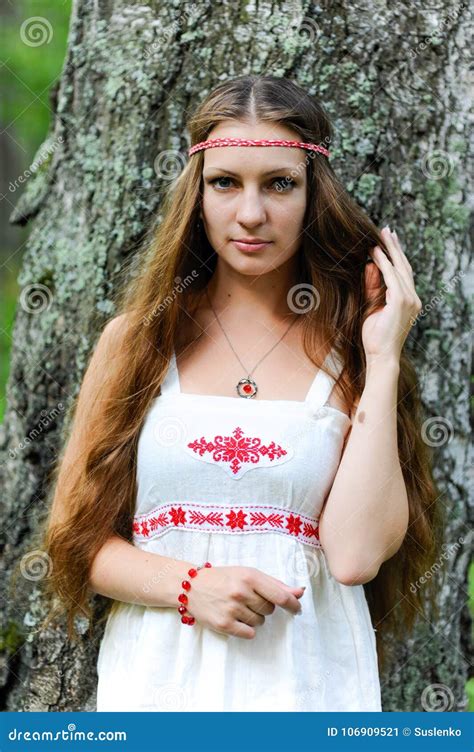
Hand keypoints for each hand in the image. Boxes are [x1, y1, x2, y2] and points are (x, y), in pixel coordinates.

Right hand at [186, 566, 304, 638]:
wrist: (191, 586)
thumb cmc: (224, 578)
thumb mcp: (248, 574)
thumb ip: (275, 584)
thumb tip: (300, 592)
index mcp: (250, 577)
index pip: (281, 596)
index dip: (293, 604)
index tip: (297, 609)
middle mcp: (241, 592)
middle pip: (270, 610)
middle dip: (264, 606)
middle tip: (248, 598)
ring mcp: (232, 609)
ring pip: (260, 622)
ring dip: (254, 617)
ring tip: (238, 607)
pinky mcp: (224, 624)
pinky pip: (249, 633)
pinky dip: (246, 628)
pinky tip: (236, 618)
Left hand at [363, 226, 421, 364]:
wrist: (381, 356)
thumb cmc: (375, 337)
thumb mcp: (371, 307)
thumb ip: (372, 287)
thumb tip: (370, 266)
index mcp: (408, 301)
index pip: (402, 273)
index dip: (395, 256)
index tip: (388, 241)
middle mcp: (413, 299)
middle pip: (404, 267)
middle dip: (395, 247)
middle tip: (387, 230)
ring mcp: (410, 300)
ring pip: (399, 269)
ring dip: (389, 251)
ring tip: (381, 236)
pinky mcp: (401, 302)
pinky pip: (392, 278)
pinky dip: (384, 264)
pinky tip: (376, 254)